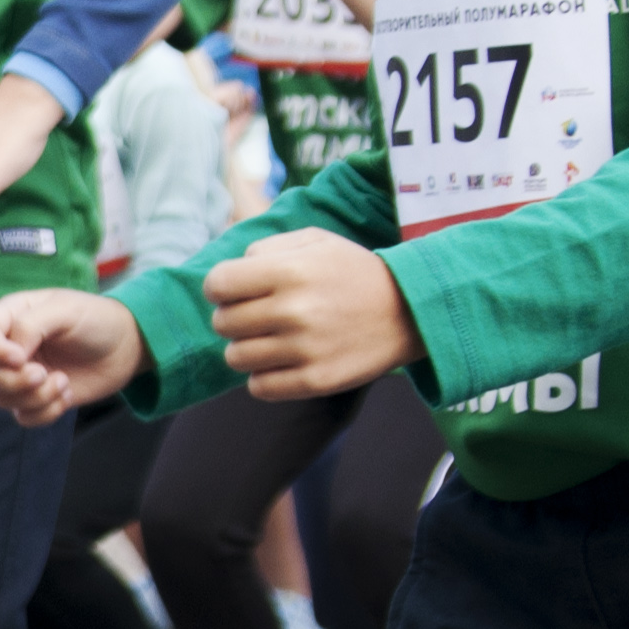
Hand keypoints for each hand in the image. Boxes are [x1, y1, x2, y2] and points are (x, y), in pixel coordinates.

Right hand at [0, 289, 147, 425]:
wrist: (126, 347)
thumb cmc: (97, 319)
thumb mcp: (66, 310)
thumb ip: (31, 325)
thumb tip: (11, 355)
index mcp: (11, 316)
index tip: (20, 357)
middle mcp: (10, 346)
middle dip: (11, 379)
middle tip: (42, 374)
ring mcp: (21, 374)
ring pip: (2, 397)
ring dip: (35, 396)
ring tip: (63, 382)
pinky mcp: (36, 397)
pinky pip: (23, 417)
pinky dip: (46, 412)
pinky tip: (67, 394)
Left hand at [204, 228, 422, 400]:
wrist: (411, 310)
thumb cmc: (352, 273)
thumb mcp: (315, 241)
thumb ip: (264, 249)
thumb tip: (224, 275)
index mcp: (289, 271)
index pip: (217, 284)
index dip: (220, 288)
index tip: (234, 291)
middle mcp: (294, 310)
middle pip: (222, 323)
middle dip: (234, 317)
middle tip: (259, 315)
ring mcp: (305, 349)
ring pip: (235, 358)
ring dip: (248, 348)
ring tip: (273, 338)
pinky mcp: (316, 380)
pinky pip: (258, 387)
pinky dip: (265, 376)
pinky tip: (285, 361)